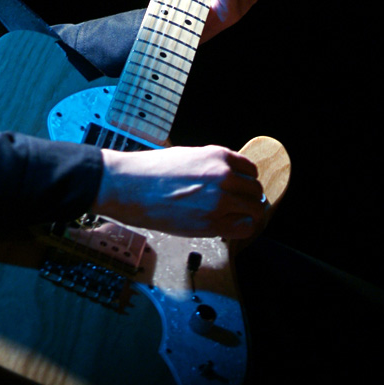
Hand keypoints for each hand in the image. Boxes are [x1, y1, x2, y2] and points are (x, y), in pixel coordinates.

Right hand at [96, 145, 264, 238]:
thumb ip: (211, 166)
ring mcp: (219, 200)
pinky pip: (243, 228)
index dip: (246, 181)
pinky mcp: (211, 223)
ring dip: (247, 214)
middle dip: (249, 199)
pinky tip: (228, 227)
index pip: (250, 170)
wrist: (128, 186)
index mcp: (218, 156)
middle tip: (238, 206)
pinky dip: (240, 229)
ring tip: (233, 218)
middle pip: (255, 191)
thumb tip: (228, 180)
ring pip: (254, 210)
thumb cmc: (151, 171)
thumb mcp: (187, 156)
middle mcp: (224, 176)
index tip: (241, 189)